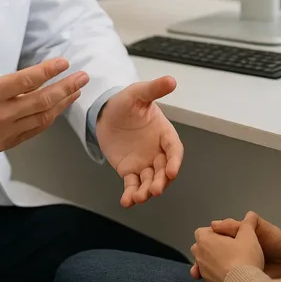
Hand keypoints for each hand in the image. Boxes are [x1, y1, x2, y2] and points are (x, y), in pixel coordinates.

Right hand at [0, 13, 88, 162]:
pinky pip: (34, 130)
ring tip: (77, 90)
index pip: (26, 81)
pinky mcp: (7, 142)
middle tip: (83, 76)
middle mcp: (1, 114)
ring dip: (62, 103)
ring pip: (42, 117)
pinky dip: (49, 117)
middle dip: (66, 87)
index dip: (48, 71)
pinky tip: (59, 107)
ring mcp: (5, 131)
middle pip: (42, 100)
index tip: (65, 62)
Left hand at [96, 76, 182, 206]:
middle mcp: (157, 151)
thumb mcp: (138, 93)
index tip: (172, 171)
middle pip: (164, 170)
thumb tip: (171, 80)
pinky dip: (130, 195)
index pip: (174, 150)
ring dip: (146, 191)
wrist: (105, 114)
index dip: (174, 161)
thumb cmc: (125, 103)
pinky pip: (132, 185)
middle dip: (161, 181)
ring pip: (149, 181)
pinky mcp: (129, 171)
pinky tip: (126, 201)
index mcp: (164, 134)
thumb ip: (154, 89)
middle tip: (155, 189)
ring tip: (139, 197)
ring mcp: (144, 163)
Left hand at [189, 211, 264, 281]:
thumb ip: (247, 224)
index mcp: (205, 240)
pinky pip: (207, 278)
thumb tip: (249, 217)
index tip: (228, 236)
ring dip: (213, 262)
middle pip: (201, 247)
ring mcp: (203, 272)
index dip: (216, 232)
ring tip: (228, 262)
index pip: (204, 231)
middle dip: (212, 247)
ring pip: (203, 264)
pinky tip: (225, 275)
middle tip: (228, 248)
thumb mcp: (249, 236)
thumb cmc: (244, 261)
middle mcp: (200, 256)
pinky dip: (214, 276)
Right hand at [194, 214, 280, 279]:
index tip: (201, 245)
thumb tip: (215, 223)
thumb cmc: (277, 242)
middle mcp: (234, 252)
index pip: (214, 237)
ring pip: (214, 270)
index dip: (206, 241)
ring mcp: (236, 266)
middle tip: (197, 265)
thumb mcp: (257, 227)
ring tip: (201, 276)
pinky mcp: (240, 278)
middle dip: (201, 260)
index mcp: (236, 237)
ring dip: (205, 273)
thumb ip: (238, 224)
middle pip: (210, 256)